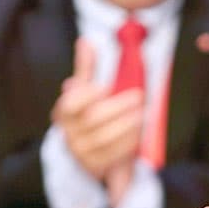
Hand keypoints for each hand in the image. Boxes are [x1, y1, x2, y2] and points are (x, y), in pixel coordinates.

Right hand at [51, 38, 143, 190]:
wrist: (82, 155)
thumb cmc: (86, 116)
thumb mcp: (84, 93)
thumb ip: (86, 69)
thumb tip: (86, 42)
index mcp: (64, 113)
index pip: (69, 104)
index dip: (86, 95)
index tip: (104, 87)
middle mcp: (69, 133)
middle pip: (92, 120)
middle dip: (117, 107)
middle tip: (138, 96)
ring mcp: (81, 152)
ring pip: (104, 139)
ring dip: (127, 125)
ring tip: (143, 113)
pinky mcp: (95, 166)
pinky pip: (113, 155)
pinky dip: (128, 142)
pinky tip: (139, 131)